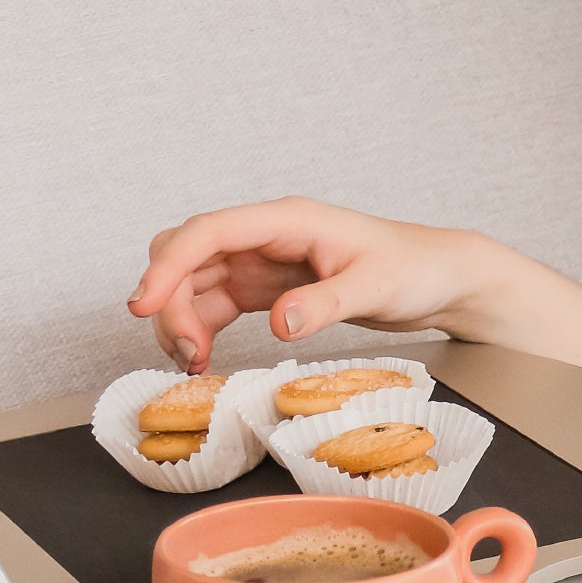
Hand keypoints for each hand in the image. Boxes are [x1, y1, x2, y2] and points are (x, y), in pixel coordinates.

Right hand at [123, 199, 488, 375]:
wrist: (439, 278)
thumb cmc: (415, 269)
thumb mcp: (375, 288)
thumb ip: (327, 303)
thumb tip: (281, 322)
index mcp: (288, 220)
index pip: (209, 231)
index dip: (168, 265)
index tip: (142, 305)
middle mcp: (267, 235)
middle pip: (188, 254)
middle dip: (170, 300)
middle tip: (186, 352)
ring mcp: (263, 261)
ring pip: (194, 282)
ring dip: (180, 319)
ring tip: (194, 363)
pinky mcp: (267, 288)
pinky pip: (213, 304)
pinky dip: (198, 329)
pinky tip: (202, 360)